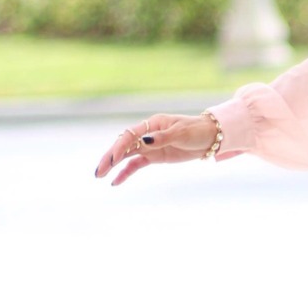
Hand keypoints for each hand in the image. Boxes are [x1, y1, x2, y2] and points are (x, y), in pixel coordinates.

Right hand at [93, 113, 217, 186]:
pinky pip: (136, 165)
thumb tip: (144, 140)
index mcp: (152, 125)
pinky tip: (115, 182)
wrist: (209, 137)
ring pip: (126, 156)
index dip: (120, 147)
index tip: (113, 160)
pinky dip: (126, 172)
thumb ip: (163, 137)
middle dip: (110, 158)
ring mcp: (149, 146)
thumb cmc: (195, 131)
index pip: (130, 135)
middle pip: (123, 146)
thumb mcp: (181, 133)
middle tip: (98, 171)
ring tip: (99, 175)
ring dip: (113, 165)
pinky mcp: (154, 157)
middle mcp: (146, 135)